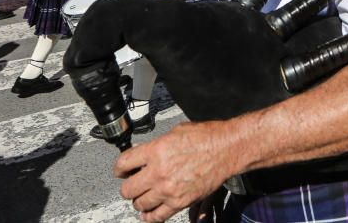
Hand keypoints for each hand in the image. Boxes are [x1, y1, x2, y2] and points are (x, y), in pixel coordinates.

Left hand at [116, 121, 233, 222]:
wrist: (227, 149)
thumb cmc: (207, 137)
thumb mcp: (176, 132)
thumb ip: (157, 146)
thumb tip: (146, 154)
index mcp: (156, 151)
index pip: (123, 163)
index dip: (119, 168)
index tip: (121, 171)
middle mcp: (159, 172)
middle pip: (127, 189)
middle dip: (128, 186)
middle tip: (133, 183)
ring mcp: (168, 190)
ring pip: (139, 204)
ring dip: (140, 200)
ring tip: (145, 195)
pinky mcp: (180, 202)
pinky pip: (156, 216)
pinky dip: (150, 216)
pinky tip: (150, 211)